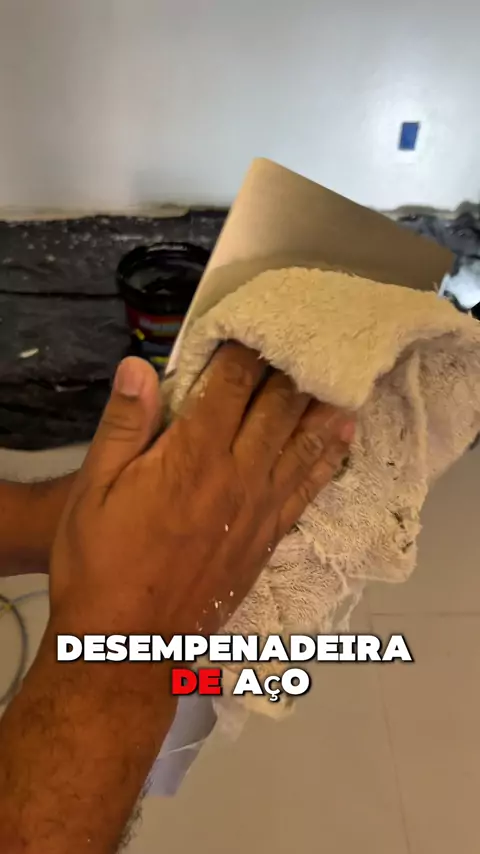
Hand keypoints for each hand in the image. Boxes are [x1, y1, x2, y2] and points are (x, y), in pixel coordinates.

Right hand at [49, 343, 354, 635]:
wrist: (129, 641)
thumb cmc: (101, 562)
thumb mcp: (94, 488)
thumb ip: (124, 424)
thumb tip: (139, 366)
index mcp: (192, 454)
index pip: (229, 386)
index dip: (243, 352)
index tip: (253, 328)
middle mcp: (236, 474)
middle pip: (274, 408)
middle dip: (286, 371)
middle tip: (302, 343)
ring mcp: (258, 508)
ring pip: (300, 444)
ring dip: (319, 407)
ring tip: (340, 378)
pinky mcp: (268, 538)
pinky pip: (307, 490)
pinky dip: (328, 460)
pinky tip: (342, 441)